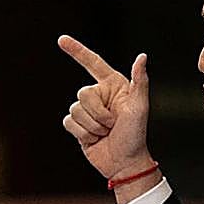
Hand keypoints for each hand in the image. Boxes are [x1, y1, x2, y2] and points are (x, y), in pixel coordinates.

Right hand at [59, 35, 158, 198]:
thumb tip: (142, 57)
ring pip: (74, 109)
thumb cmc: (136, 134)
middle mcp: (100, 95)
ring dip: (92, 126)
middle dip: (98, 113)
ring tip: (106, 133)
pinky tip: (94, 139)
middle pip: (83, 93)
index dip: (77, 51)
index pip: (93, 63)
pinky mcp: (78, 126)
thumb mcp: (140, 107)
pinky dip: (82, 133)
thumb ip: (139, 81)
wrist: (125, 163)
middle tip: (113, 124)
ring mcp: (88, 111)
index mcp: (114, 86)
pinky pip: (68, 122)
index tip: (61, 40)